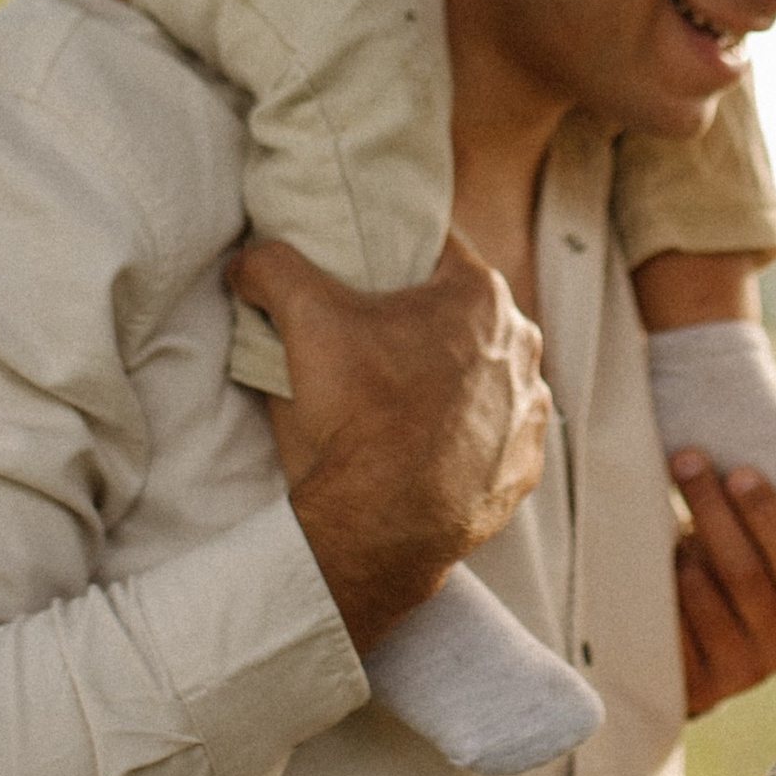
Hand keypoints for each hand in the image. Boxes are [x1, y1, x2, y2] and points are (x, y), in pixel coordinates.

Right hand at [227, 234, 549, 653]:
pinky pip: (497, 435)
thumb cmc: (356, 412)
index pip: (439, 253)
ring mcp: (529, 411)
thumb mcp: (305, 322)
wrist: (380, 523)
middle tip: (376, 342)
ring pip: (486, 375)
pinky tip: (429, 446)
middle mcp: (520, 347)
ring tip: (400, 400)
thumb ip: (273, 269)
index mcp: (480, 298)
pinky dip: (468, 437)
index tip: (370, 275)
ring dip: (453, 380)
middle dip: (426, 323)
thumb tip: (246, 260)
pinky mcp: (524, 465)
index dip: (399, 258)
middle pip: (465, 316)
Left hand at [672, 451, 775, 715]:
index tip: (744, 469)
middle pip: (749, 572)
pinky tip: (647, 557)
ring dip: (682, 544)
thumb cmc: (745, 554)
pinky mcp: (706, 687)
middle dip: (716, 509)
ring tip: (659, 506)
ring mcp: (748, 667)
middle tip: (688, 459)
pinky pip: (677, 633)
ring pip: (710, 596)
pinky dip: (661, 590)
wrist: (703, 637)